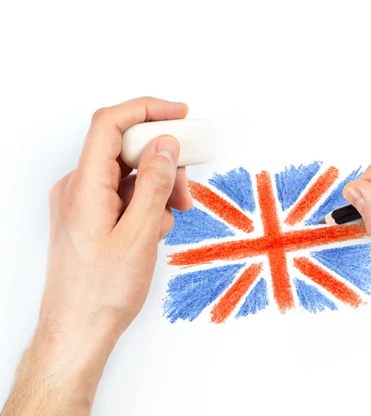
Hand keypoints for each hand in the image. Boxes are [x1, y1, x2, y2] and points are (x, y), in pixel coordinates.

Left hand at [2, 97, 191, 414]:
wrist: (79, 330)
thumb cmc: (101, 292)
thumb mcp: (139, 234)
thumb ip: (153, 184)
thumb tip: (166, 146)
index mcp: (84, 186)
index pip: (111, 124)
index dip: (147, 110)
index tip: (180, 114)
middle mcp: (79, 188)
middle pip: (125, 149)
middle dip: (162, 160)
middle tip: (187, 184)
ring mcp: (84, 202)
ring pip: (128, 173)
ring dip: (158, 185)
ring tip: (173, 214)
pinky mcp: (92, 216)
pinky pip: (124, 193)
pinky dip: (146, 202)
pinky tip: (156, 227)